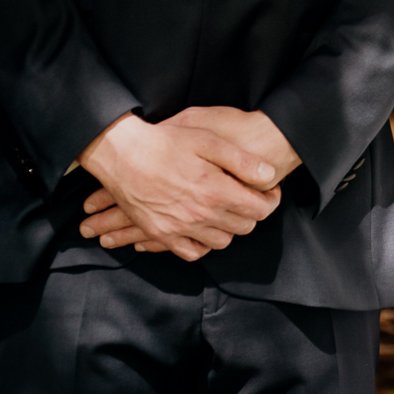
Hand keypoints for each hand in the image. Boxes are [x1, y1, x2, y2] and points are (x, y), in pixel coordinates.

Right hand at [75, 113, 281, 260]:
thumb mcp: (207, 140)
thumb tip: (268, 175)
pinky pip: (193, 253)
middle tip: (248, 197)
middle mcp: (201, 215)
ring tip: (226, 210)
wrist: (122, 154)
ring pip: (222, 242)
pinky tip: (204, 228)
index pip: (259, 210)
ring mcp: (180, 228)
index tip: (270, 190)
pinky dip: (203, 244)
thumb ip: (241, 161)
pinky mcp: (162, 234)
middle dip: (252, 213)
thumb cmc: (165, 142)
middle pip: (244, 227)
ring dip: (230, 228)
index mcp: (216, 191)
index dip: (271, 200)